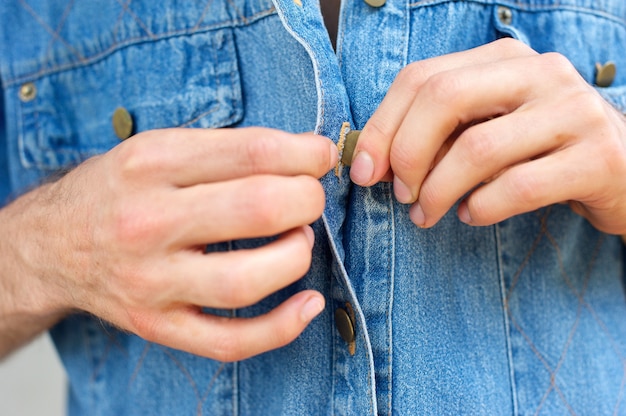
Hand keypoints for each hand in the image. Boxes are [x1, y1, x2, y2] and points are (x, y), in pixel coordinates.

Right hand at [7, 127, 336, 360]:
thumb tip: (311, 153)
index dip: (305, 154)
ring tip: (299, 241)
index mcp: (151, 163)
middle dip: (306, 201)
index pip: (251, 152)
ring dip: (296, 258)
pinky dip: (281, 327)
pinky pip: (230, 341)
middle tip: (309, 199)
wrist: (52, 245)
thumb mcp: (159, 148)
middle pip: (256, 210)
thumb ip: (230, 149)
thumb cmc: (120, 190)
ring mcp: (151, 281)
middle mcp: (147, 222)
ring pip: (247, 281)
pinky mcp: (158, 324)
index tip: (323, 156)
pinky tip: (308, 303)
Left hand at [349, 38, 625, 232]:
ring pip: (478, 148)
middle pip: (444, 98)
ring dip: (438, 191)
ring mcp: (573, 111)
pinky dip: (483, 208)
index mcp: (503, 59)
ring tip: (428, 215)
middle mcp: (540, 72)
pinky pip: (518, 186)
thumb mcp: (486, 127)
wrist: (624, 171)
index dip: (382, 126)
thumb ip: (436, 133)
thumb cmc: (537, 151)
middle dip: (406, 153)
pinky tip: (473, 216)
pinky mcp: (597, 157)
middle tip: (399, 195)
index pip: (422, 77)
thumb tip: (372, 162)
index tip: (363, 171)